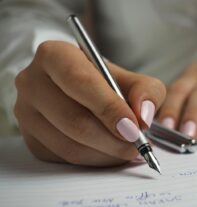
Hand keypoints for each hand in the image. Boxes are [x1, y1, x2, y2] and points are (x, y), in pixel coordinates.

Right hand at [14, 41, 165, 166]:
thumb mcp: (133, 79)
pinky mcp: (32, 139)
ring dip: (106, 153)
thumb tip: (143, 116)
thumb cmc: (108, 83)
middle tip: (137, 145)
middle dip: (112, 139)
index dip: (109, 107)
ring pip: (70, 145)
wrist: (85, 92)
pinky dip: (95, 160)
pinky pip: (65, 158)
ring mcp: (27, 113)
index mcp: (55, 55)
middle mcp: (33, 82)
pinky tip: (110, 152)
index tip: (134, 127)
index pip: (80, 82)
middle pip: (74, 119)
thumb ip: (146, 91)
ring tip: (129, 150)